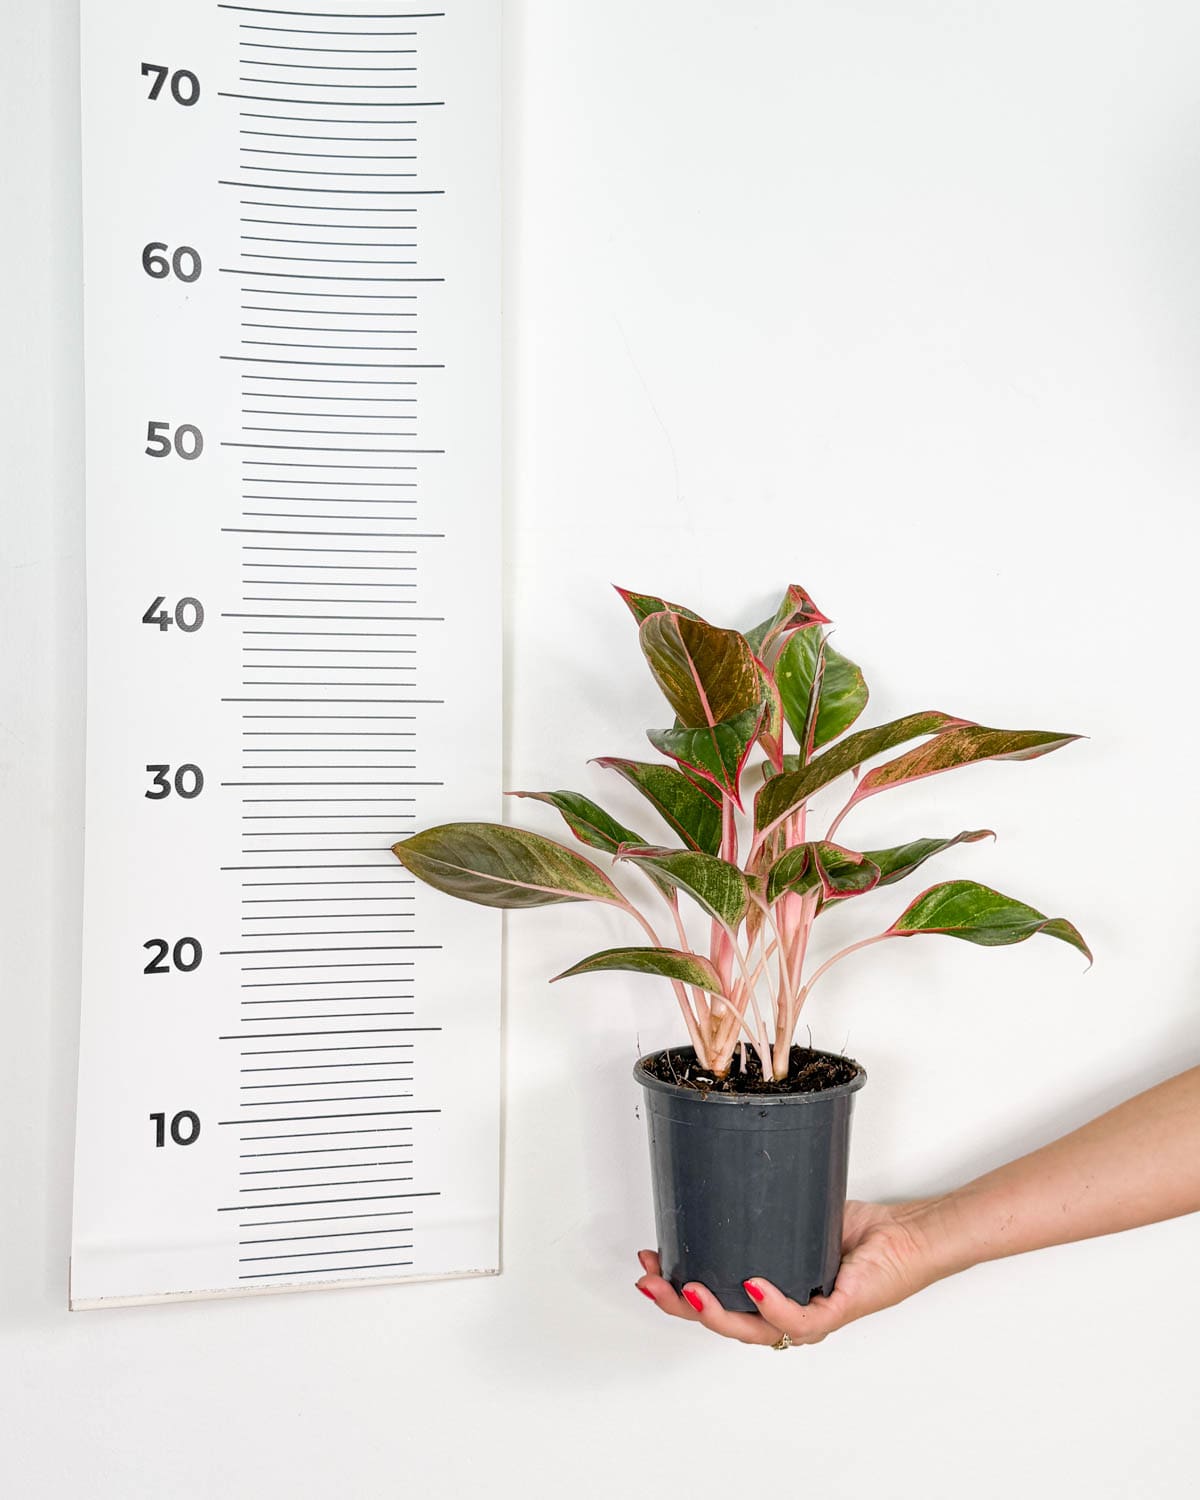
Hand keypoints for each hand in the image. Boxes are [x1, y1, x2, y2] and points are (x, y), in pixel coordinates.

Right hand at [634, 1199, 946, 1345]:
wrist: (908, 1237)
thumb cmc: (858, 1232)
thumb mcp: (795, 1214)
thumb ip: (761, 1211)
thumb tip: (720, 1172)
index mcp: (770, 1298)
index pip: (715, 1302)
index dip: (676, 1290)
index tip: (648, 1262)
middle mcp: (786, 1316)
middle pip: (722, 1324)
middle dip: (679, 1306)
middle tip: (651, 1281)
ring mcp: (810, 1318)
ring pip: (752, 1331)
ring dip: (714, 1312)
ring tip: (688, 1287)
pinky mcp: (836, 1311)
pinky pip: (799, 1320)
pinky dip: (772, 1306)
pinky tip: (752, 1287)